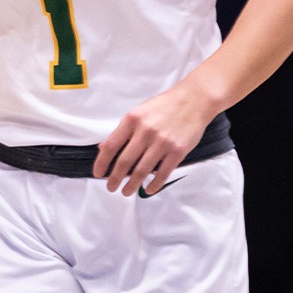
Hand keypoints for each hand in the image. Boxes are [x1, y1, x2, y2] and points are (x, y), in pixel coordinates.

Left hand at [94, 82, 217, 195]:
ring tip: (126, 191)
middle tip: (111, 187)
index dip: (102, 162)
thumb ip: (123, 130)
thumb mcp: (139, 112)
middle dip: (114, 179)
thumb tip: (103, 147)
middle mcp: (146, 131)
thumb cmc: (165, 106)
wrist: (194, 100)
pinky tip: (147, 189)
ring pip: (142, 171)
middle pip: (124, 161)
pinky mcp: (177, 151)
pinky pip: (162, 173)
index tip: (98, 173)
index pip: (111, 145)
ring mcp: (162, 142)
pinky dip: (153, 185)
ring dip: (132, 185)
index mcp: (132, 119)